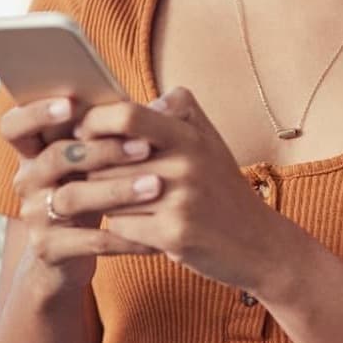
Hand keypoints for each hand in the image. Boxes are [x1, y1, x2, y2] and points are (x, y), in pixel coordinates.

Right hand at [0, 97, 161, 290]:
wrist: (70, 252)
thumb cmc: (93, 187)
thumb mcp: (95, 158)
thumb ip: (117, 129)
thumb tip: (166, 102)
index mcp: (34, 150)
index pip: (14, 125)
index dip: (37, 112)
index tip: (72, 104)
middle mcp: (27, 179)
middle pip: (55, 157)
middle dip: (102, 150)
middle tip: (145, 147)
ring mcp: (35, 215)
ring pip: (73, 198)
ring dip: (118, 191)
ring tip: (156, 186)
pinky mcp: (49, 248)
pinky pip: (90, 241)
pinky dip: (125, 237)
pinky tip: (153, 233)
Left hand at [75, 87, 307, 293]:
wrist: (259, 244)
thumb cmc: (223, 190)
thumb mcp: (209, 140)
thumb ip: (178, 111)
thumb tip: (137, 99)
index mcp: (190, 135)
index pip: (127, 116)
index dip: (96, 121)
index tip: (83, 132)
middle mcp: (186, 163)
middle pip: (107, 158)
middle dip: (94, 168)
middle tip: (96, 175)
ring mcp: (180, 200)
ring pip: (108, 194)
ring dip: (106, 200)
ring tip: (124, 203)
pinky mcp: (173, 234)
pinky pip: (120, 225)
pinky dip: (121, 227)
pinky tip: (139, 226)